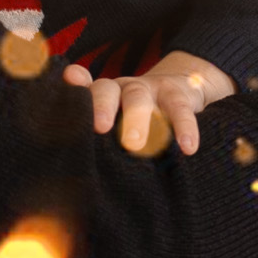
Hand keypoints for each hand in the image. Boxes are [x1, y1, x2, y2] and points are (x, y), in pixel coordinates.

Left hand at [62, 51, 235, 154]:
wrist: (185, 87)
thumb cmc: (141, 119)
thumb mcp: (119, 124)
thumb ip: (99, 136)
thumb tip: (75, 170)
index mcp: (102, 96)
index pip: (83, 91)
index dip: (76, 90)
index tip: (70, 88)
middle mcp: (121, 88)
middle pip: (107, 90)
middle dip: (102, 107)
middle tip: (101, 129)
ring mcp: (150, 88)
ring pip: (139, 97)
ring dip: (137, 117)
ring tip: (136, 144)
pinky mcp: (177, 94)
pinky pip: (180, 109)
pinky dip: (184, 128)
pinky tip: (188, 148)